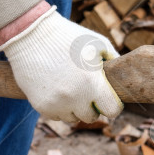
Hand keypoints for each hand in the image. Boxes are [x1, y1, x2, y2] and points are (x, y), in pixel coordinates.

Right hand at [0, 6, 122, 122]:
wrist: (31, 35)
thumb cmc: (68, 37)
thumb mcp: (98, 43)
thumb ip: (113, 60)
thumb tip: (122, 76)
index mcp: (92, 83)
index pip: (112, 111)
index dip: (113, 104)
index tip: (109, 97)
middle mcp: (74, 98)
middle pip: (91, 117)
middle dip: (91, 106)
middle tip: (87, 91)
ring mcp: (56, 104)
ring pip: (72, 118)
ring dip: (74, 108)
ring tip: (69, 88)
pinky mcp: (40, 106)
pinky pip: (55, 116)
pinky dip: (58, 107)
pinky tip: (56, 89)